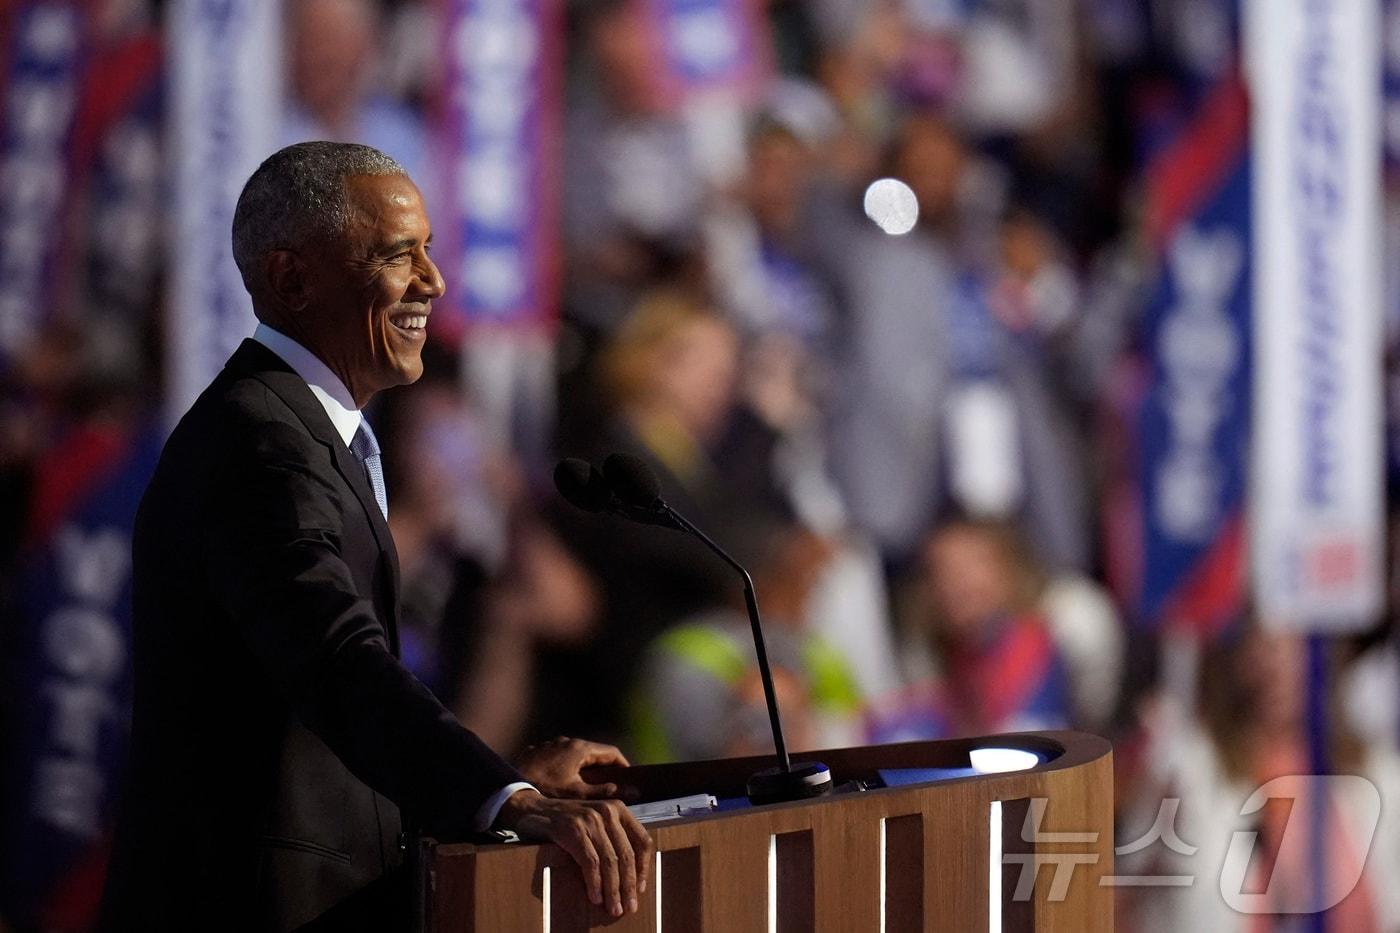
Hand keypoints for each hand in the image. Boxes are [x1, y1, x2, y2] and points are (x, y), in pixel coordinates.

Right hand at [495, 789, 653, 916]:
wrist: (534, 809)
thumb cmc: (568, 821)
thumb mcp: (596, 821)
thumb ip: (614, 836)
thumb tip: (632, 874)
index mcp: (618, 809)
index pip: (642, 841)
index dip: (644, 868)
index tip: (640, 888)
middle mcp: (607, 811)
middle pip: (626, 855)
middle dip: (628, 885)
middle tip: (628, 906)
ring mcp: (590, 820)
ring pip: (609, 861)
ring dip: (613, 889)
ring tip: (613, 907)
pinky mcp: (573, 830)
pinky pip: (590, 862)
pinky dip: (594, 883)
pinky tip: (595, 897)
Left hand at [514, 736, 637, 800]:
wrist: (508, 787)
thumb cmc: (545, 790)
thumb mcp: (577, 794)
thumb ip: (605, 792)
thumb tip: (633, 792)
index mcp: (580, 748)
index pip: (611, 752)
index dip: (623, 766)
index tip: (629, 780)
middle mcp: (567, 741)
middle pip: (594, 752)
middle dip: (605, 768)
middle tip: (612, 786)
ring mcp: (552, 745)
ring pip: (576, 754)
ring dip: (586, 767)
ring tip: (589, 786)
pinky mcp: (539, 751)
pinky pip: (560, 756)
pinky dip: (568, 767)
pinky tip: (565, 783)